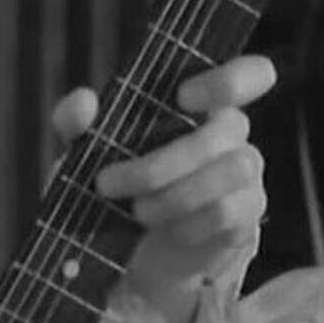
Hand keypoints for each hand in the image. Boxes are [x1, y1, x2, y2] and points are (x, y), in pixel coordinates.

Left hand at [51, 55, 276, 322]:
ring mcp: (245, 173)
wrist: (127, 248)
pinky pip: (229, 211)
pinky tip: (168, 230)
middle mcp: (229, 131)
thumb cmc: (110, 182)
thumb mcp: (82, 151)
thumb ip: (75, 120)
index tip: (184, 97)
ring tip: (135, 212)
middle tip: (105, 184)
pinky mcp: (247, 215)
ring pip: (231, 171)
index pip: (248, 74)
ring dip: (173, 195)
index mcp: (197, 102)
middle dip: (156, 164)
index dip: (229, 79)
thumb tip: (84, 100)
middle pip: (220, 133)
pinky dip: (191, 223)